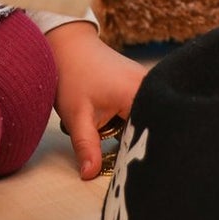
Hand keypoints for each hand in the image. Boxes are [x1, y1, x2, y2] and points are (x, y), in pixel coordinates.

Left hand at [47, 21, 146, 180]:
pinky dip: (128, 122)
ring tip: (109, 134)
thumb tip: (90, 175)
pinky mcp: (138, 83)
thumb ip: (87, 147)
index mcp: (139, 92)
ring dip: (129, 133)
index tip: (127, 170)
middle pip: (150, 127)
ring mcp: (145, 82)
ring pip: (144, 120)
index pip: (150, 134)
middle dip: (134, 145)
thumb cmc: (72, 75)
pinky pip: (140, 110)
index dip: (139, 155)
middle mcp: (149, 85)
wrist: (68, 44)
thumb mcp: (77, 116)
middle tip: (115, 156)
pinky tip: (111, 124)